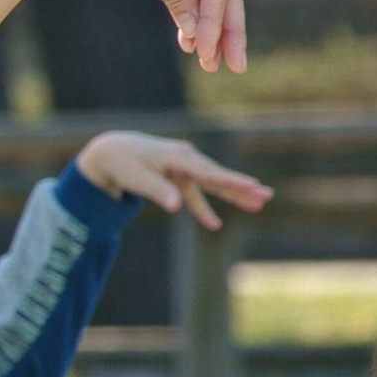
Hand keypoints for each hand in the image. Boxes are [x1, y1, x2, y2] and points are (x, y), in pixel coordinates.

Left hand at [75, 131, 272, 230]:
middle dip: (241, 187)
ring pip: (211, 184)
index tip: (252, 185)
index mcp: (178, 156)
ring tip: (257, 204)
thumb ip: (158, 191)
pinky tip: (214, 225)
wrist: (110, 151)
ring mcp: (183, 167)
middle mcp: (185, 158)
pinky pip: (194, 194)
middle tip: (267, 195)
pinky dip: (202, 209)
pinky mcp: (177, 177)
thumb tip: (175, 207)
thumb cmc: (122, 163)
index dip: (230, 180)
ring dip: (232, 195)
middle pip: (217, 176)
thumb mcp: (136, 178)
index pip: (209, 172)